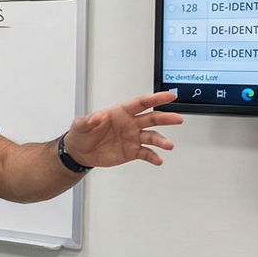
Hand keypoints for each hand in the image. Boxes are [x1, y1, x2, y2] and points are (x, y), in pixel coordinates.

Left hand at [62, 91, 183, 167]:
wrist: (80, 153)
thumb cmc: (81, 134)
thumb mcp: (81, 125)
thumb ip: (90, 120)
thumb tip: (99, 116)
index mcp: (121, 112)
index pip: (141, 103)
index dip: (156, 98)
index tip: (169, 96)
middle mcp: (130, 124)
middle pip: (152, 118)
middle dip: (165, 118)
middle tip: (177, 119)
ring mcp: (132, 137)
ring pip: (152, 137)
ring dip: (161, 141)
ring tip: (168, 145)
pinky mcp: (132, 151)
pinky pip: (146, 153)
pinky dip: (153, 156)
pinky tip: (158, 160)